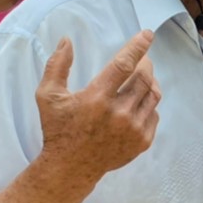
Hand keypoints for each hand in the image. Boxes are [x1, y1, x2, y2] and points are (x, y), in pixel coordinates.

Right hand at [37, 32, 159, 182]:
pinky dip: (149, 103)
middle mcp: (119, 113)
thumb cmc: (58, 129)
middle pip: (144, 78)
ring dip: (150, 81)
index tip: (148, 35)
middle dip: (145, 64)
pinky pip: (154, 114)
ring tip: (142, 77)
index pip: (124, 65)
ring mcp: (134, 129)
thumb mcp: (48, 96)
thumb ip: (57, 66)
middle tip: (141, 59)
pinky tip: (139, 101)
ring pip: (153, 95)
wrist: (71, 167)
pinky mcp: (142, 141)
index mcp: (97, 98)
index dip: (138, 47)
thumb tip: (66, 40)